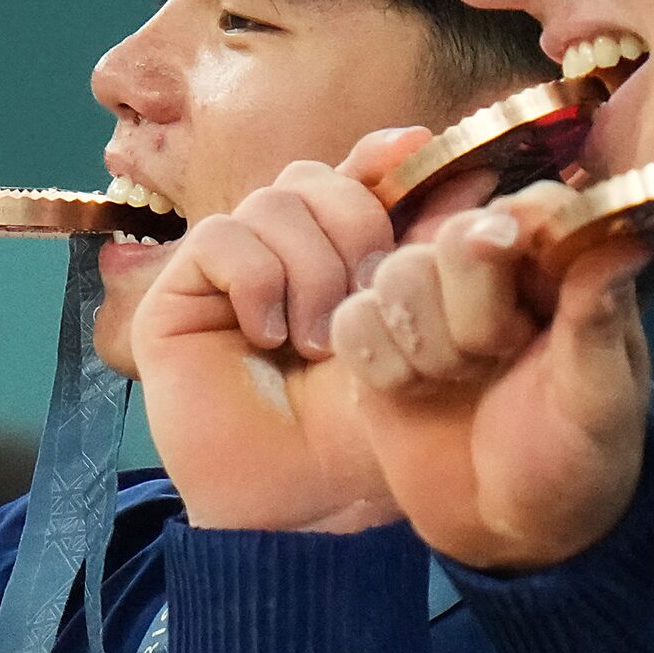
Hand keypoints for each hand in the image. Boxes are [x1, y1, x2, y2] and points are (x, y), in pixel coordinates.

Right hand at [131, 131, 434, 534]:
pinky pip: (223, 239)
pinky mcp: (179, 294)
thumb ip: (429, 252)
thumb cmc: (361, 435)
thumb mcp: (413, 333)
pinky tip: (269, 336)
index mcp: (337, 258)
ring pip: (272, 203)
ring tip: (318, 342)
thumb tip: (475, 169)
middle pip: (315, 179)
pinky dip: (258, 281)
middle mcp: (281, 255)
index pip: (355, 176)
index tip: (417, 148)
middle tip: (368, 297)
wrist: (305, 503)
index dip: (383, 157)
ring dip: (310, 269)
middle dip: (355, 225)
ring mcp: (229, 271)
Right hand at [332, 181, 652, 571]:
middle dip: (471, 314)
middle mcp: (494, 270)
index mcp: (562, 268)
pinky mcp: (378, 339)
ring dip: (426, 344)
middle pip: (454, 237)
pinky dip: (381, 365)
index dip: (516, 236)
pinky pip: (353, 320)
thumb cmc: (578, 463)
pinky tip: (415, 394)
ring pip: (396, 274)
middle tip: (496, 359)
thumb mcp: (601, 400)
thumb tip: (625, 243)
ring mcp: (431, 301)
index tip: (517, 284)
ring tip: (460, 381)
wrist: (514, 530)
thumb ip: (599, 318)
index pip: (534, 207)